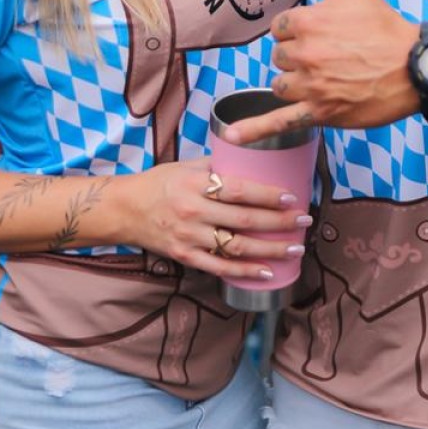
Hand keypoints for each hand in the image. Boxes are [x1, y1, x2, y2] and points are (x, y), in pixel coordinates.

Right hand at [127, 155, 311, 281]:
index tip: (291, 197)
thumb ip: (217, 165)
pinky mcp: (185, 257)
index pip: (239, 190)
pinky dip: (245, 271)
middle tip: (304, 222)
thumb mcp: (186, 166)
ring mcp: (189, 237)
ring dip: (269, 249)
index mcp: (195, 185)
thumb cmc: (158, 183)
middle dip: (279, 222)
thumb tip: (251, 157)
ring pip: (236, 247)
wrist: (123, 210)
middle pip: (244, 220)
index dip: (267, 195)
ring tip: (295, 248)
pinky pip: (219, 267)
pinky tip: (267, 271)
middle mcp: (193, 212)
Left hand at [227, 0, 418, 144]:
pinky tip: (232, 138)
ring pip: (280, 85)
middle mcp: (305, 54)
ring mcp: (311, 86)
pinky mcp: (320, 112)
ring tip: (324, 78)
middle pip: (280, 56)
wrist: (416, 67)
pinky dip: (254, 131)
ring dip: (294, 82)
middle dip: (298, 56)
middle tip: (330, 55)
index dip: (298, 30)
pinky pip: (280, 122)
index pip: (280, 27)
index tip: (320, 33)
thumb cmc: (384, 26)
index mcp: (308, 22)